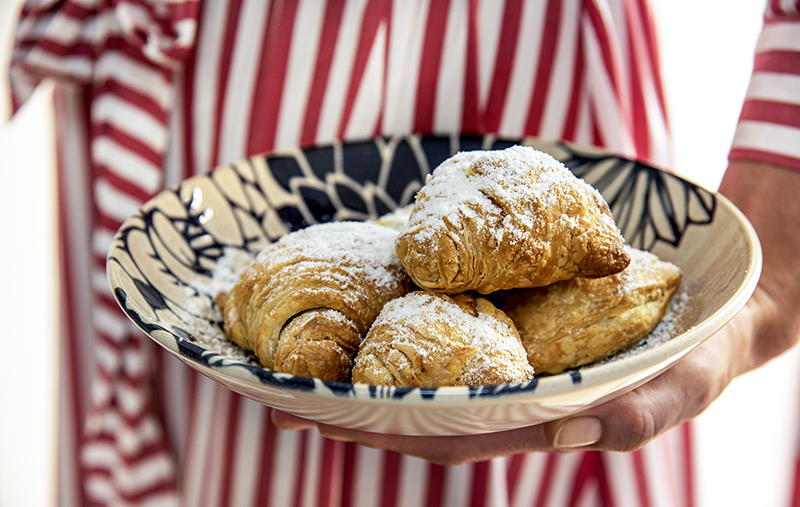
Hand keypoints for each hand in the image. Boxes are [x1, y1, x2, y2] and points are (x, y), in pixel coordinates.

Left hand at [273, 160, 799, 464]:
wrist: (702, 309)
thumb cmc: (693, 354)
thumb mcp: (680, 384)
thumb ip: (637, 412)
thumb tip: (570, 428)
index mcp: (528, 417)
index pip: (443, 430)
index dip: (381, 426)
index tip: (317, 416)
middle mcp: (498, 389)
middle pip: (409, 402)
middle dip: (343, 402)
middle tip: (271, 390)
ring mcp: (492, 352)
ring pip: (413, 362)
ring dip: (353, 362)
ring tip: (284, 356)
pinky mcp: (497, 314)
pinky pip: (435, 314)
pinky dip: (392, 310)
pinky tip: (349, 295)